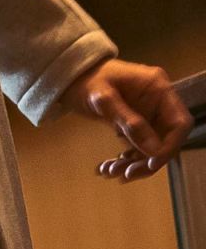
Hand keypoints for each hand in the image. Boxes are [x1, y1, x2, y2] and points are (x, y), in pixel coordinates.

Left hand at [57, 55, 193, 179]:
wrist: (69, 74)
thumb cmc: (85, 79)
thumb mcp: (103, 98)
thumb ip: (128, 122)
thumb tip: (154, 151)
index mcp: (157, 88)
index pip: (179, 123)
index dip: (170, 146)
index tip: (152, 164)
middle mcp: (158, 102)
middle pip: (166, 139)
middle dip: (147, 161)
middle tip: (125, 174)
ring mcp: (148, 114)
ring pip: (151, 148)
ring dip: (133, 164)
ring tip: (109, 171)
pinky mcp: (136, 124)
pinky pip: (137, 147)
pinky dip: (124, 160)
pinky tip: (106, 168)